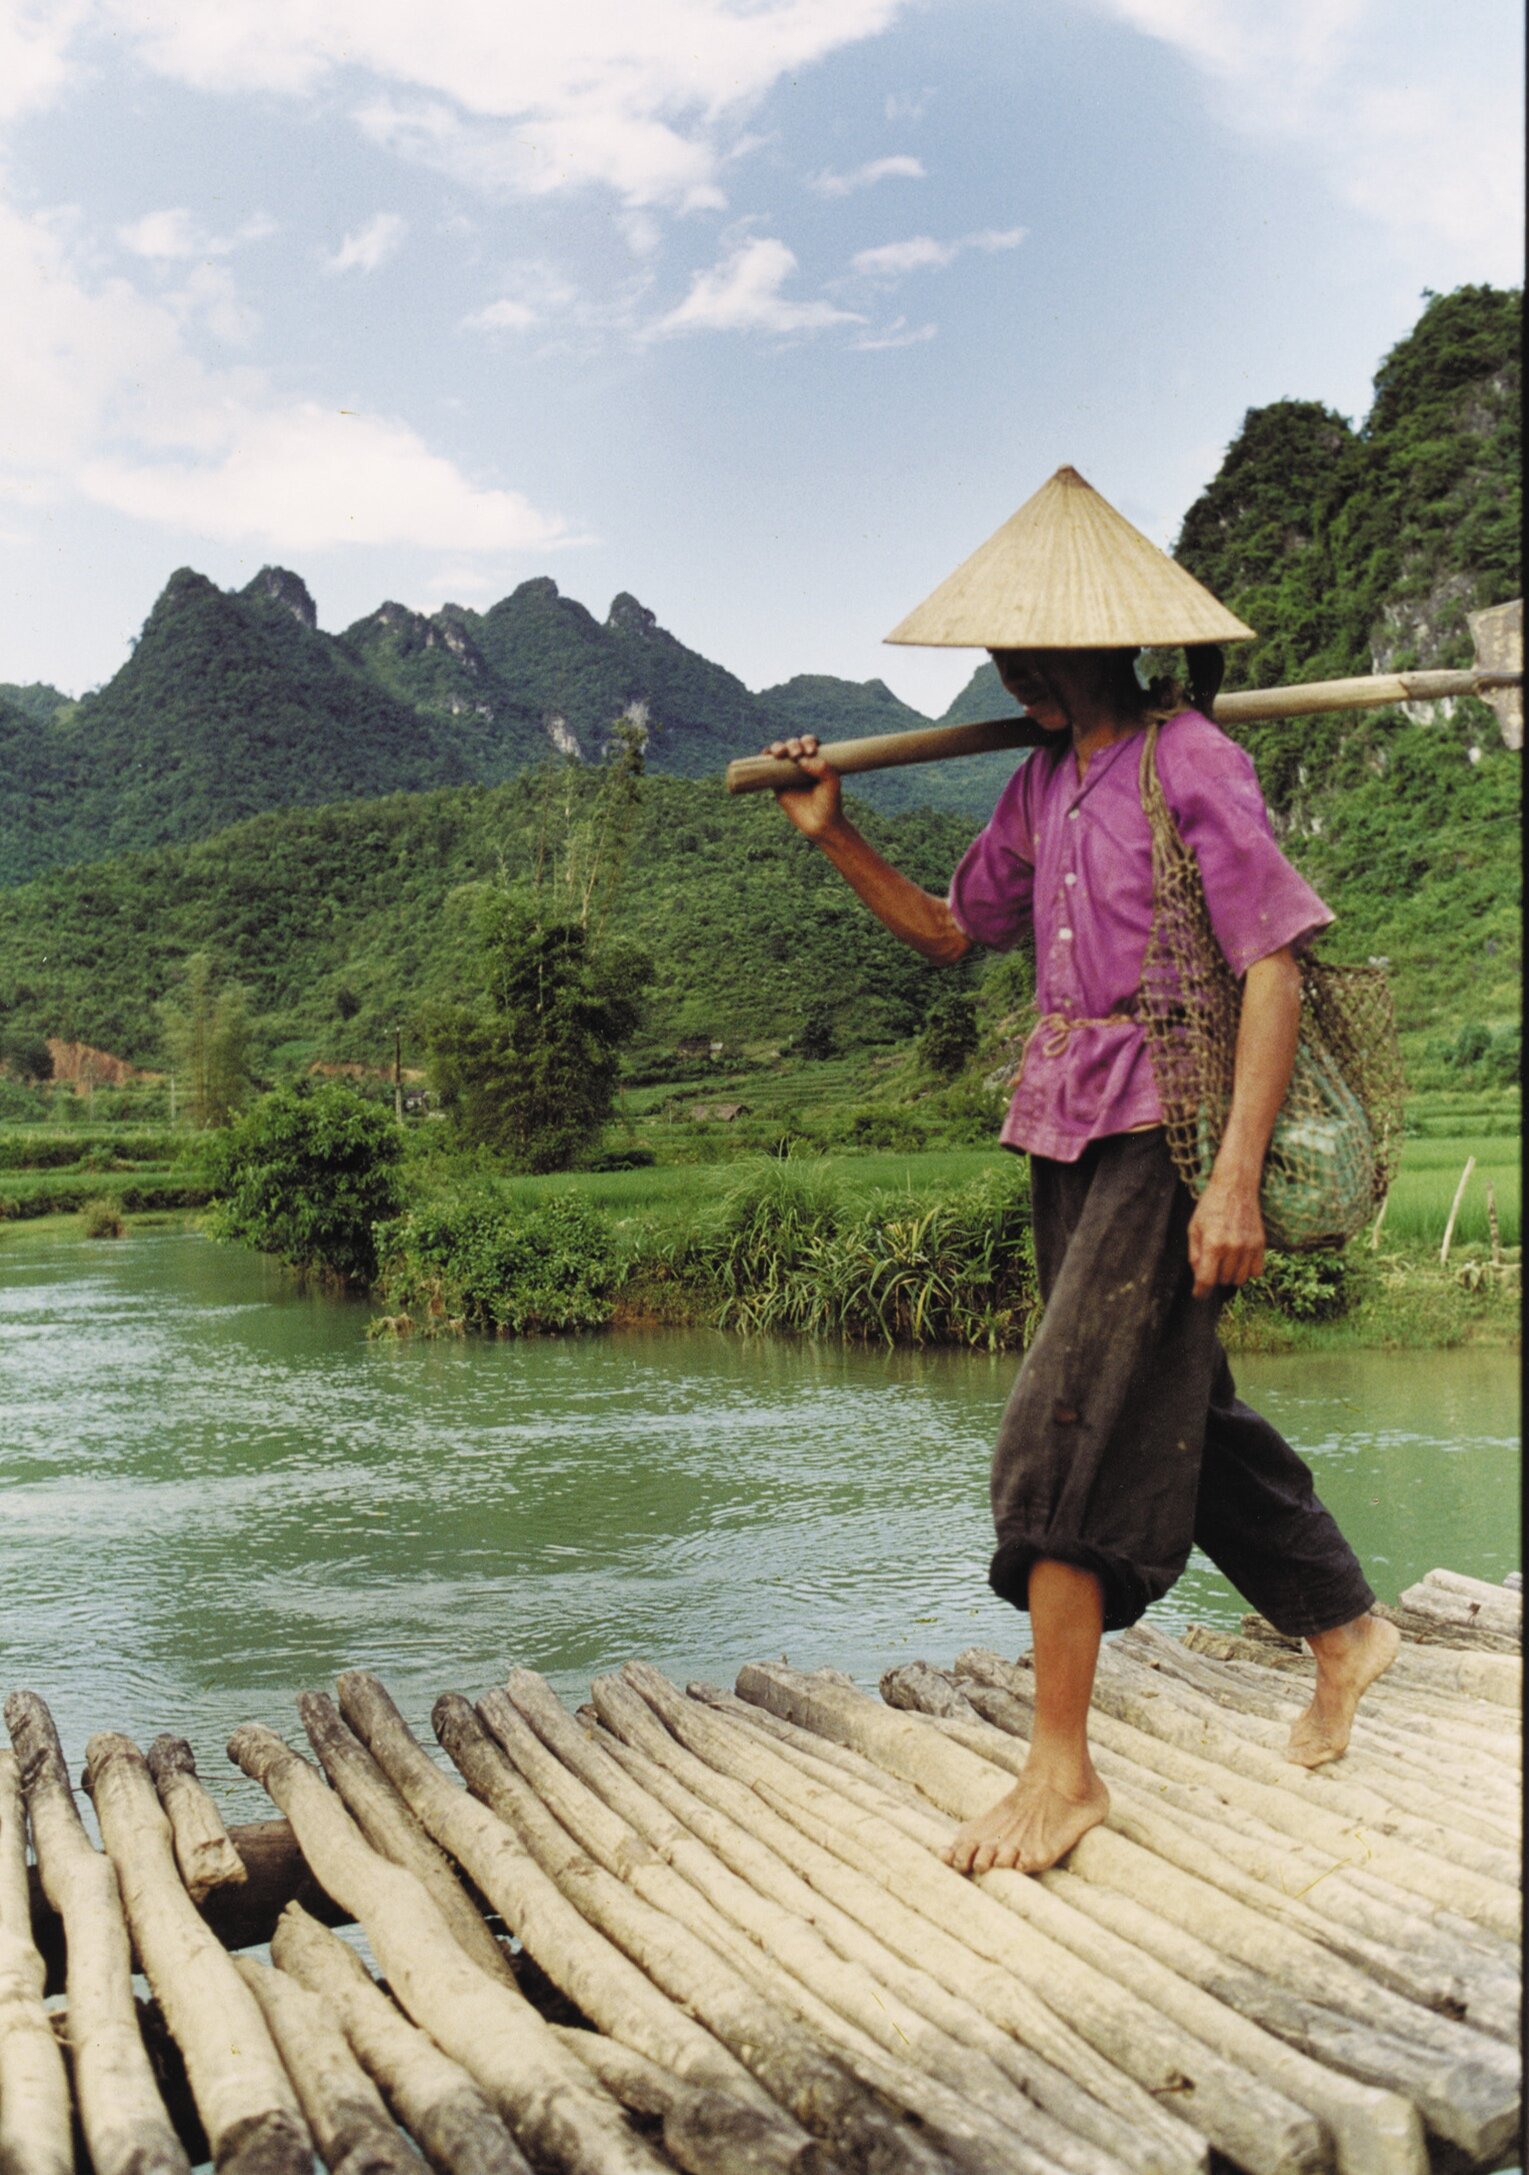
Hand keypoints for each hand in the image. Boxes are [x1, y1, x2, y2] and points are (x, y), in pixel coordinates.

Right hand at [765, 735, 843, 840]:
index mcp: (816, 759)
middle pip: (793, 744)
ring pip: (779, 752)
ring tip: (780, 754)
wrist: (819, 824)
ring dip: (778, 747)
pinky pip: (767, 768)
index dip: (808, 742)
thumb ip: (823, 768)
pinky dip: (764, 758)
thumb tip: (801, 760)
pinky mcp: (777, 783)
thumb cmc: (829, 803)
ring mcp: (788, 772)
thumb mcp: (832, 783)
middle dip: (793, 744)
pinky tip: (766, 755)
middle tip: (796, 755)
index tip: (811, 752)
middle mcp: (802, 763)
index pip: (809, 742)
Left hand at [1187, 1171, 1265, 1298]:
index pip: (1207, 1280)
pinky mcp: (1261, 1244)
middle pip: (1223, 1280)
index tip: (1198, 1294)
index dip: (1201, 1291)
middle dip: (1215, 1276)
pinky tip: (1240, 1259)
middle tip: (1212, 1262)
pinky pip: (1257, 1272)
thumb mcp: (1194, 1229)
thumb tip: (1199, 1277)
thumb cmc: (1210, 1207)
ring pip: (1240, 1279)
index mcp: (1213, 1244)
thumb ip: (1195, 1255)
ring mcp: (1249, 1247)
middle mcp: (1233, 1248)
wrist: (1235, 1188)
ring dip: (1231, 1274)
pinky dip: (1248, 1270)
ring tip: (1225, 1259)